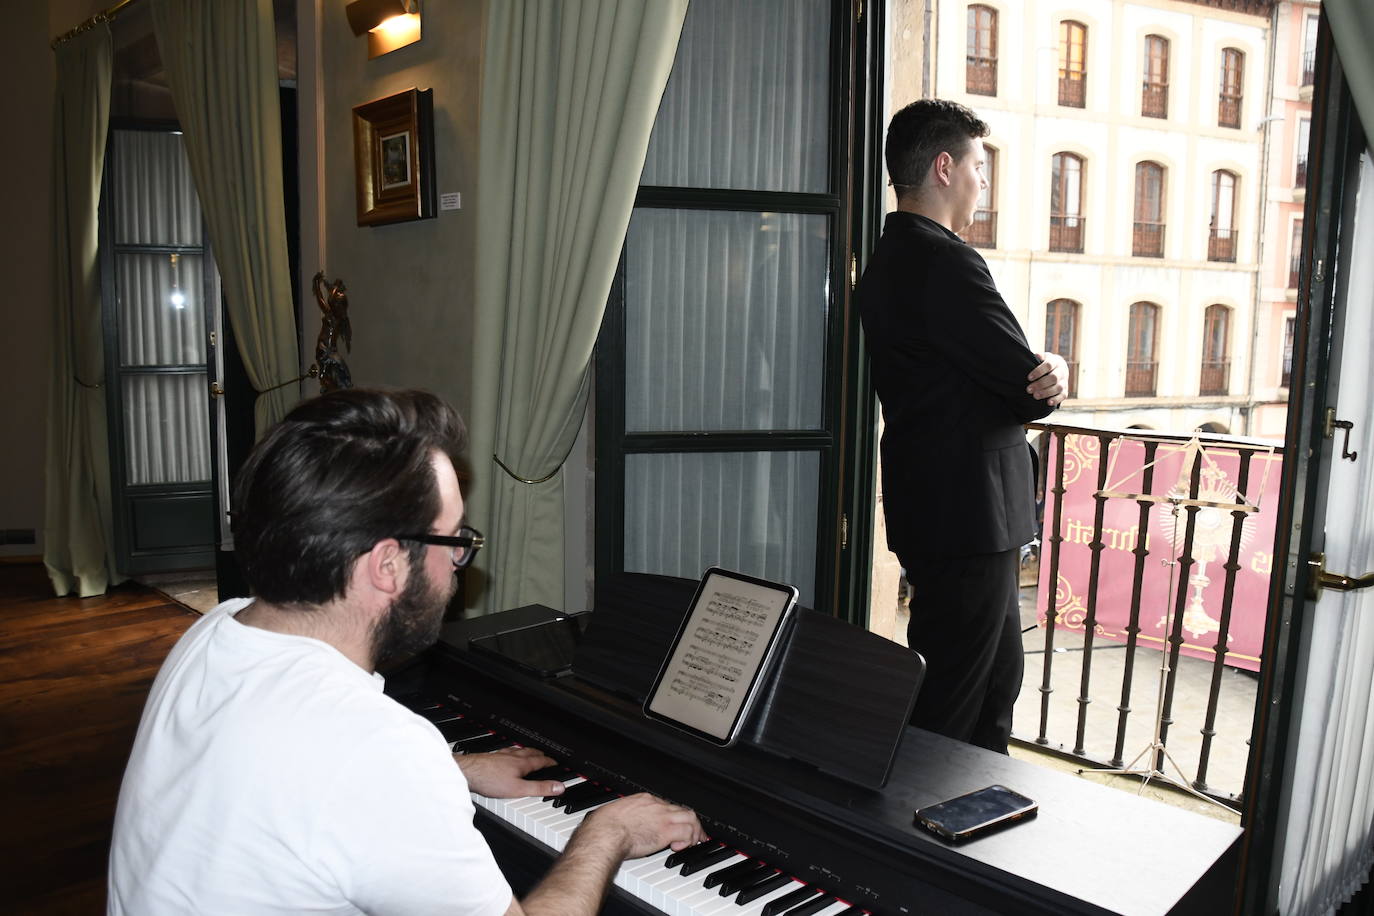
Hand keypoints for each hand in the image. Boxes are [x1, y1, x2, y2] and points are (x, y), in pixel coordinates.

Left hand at [457, 746, 562, 798]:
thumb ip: (539, 788)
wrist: (468, 772)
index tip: (557, 763)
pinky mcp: (491, 757)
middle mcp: (512, 757)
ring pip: (518, 750)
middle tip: (546, 755)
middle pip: (530, 752)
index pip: (541, 761)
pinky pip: (505, 751)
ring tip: (529, 752)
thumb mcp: (518, 789)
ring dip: (526, 751)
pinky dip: (511, 752)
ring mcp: (501, 756)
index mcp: (522, 764)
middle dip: (540, 754)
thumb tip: (558, 786)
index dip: (551, 762)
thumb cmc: (489, 780)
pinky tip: (506, 755)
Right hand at [578, 792, 705, 858]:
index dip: (673, 816)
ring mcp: (662, 817)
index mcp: (642, 800)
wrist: (605, 833)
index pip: (666, 805)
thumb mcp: (611, 815)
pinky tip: (681, 847)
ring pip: (690, 818)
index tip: (674, 824)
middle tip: (694, 832)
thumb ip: (619, 818)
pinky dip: (688, 840)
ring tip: (694, 841)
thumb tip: (612, 824)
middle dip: (690, 821)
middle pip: (681, 809)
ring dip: (694, 831)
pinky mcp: (666, 832)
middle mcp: (656, 805)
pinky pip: (687, 833)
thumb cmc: (602, 828)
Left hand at [1027, 351, 1068, 407]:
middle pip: (1053, 378)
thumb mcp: (1043, 358)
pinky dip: (1056, 399)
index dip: (1038, 371)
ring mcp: (1065, 381)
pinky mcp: (1065, 390)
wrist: (1059, 367)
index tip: (1029, 378)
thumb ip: (1040, 357)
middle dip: (1040, 384)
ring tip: (1035, 396)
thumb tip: (1037, 355)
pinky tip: (1048, 402)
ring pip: (1058, 387)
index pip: (1048, 365)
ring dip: (1046, 392)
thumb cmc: (1046, 363)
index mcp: (1055, 361)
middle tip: (1029, 389)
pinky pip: (1063, 396)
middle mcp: (1062, 371)